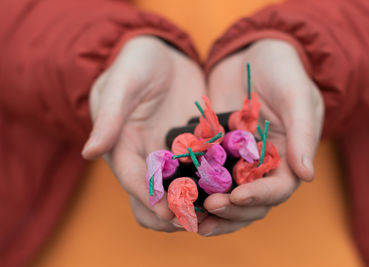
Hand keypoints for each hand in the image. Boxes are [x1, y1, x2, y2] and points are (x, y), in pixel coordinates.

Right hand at [82, 36, 205, 231]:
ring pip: (181, 193)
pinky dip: (214, 183)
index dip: (149, 198)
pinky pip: (203, 173)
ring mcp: (171, 157)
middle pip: (155, 200)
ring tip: (218, 208)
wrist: (162, 53)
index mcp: (123, 148)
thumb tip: (89, 153)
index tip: (169, 211)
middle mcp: (146, 159)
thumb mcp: (121, 85)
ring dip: (196, 204)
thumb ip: (109, 117)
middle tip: (197, 218)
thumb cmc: (135, 63)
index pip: (133, 181)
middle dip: (173, 212)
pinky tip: (233, 185)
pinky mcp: (193, 149)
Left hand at [199, 39, 323, 235]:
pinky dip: (195, 186)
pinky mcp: (216, 150)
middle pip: (251, 201)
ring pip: (227, 195)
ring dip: (212, 209)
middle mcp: (264, 165)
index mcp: (288, 157)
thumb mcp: (296, 96)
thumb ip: (302, 134)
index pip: (277, 188)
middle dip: (231, 209)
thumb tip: (308, 175)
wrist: (254, 51)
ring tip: (190, 216)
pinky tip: (178, 192)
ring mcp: (238, 159)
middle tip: (209, 206)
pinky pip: (206, 174)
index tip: (236, 197)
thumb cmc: (284, 70)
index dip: (259, 196)